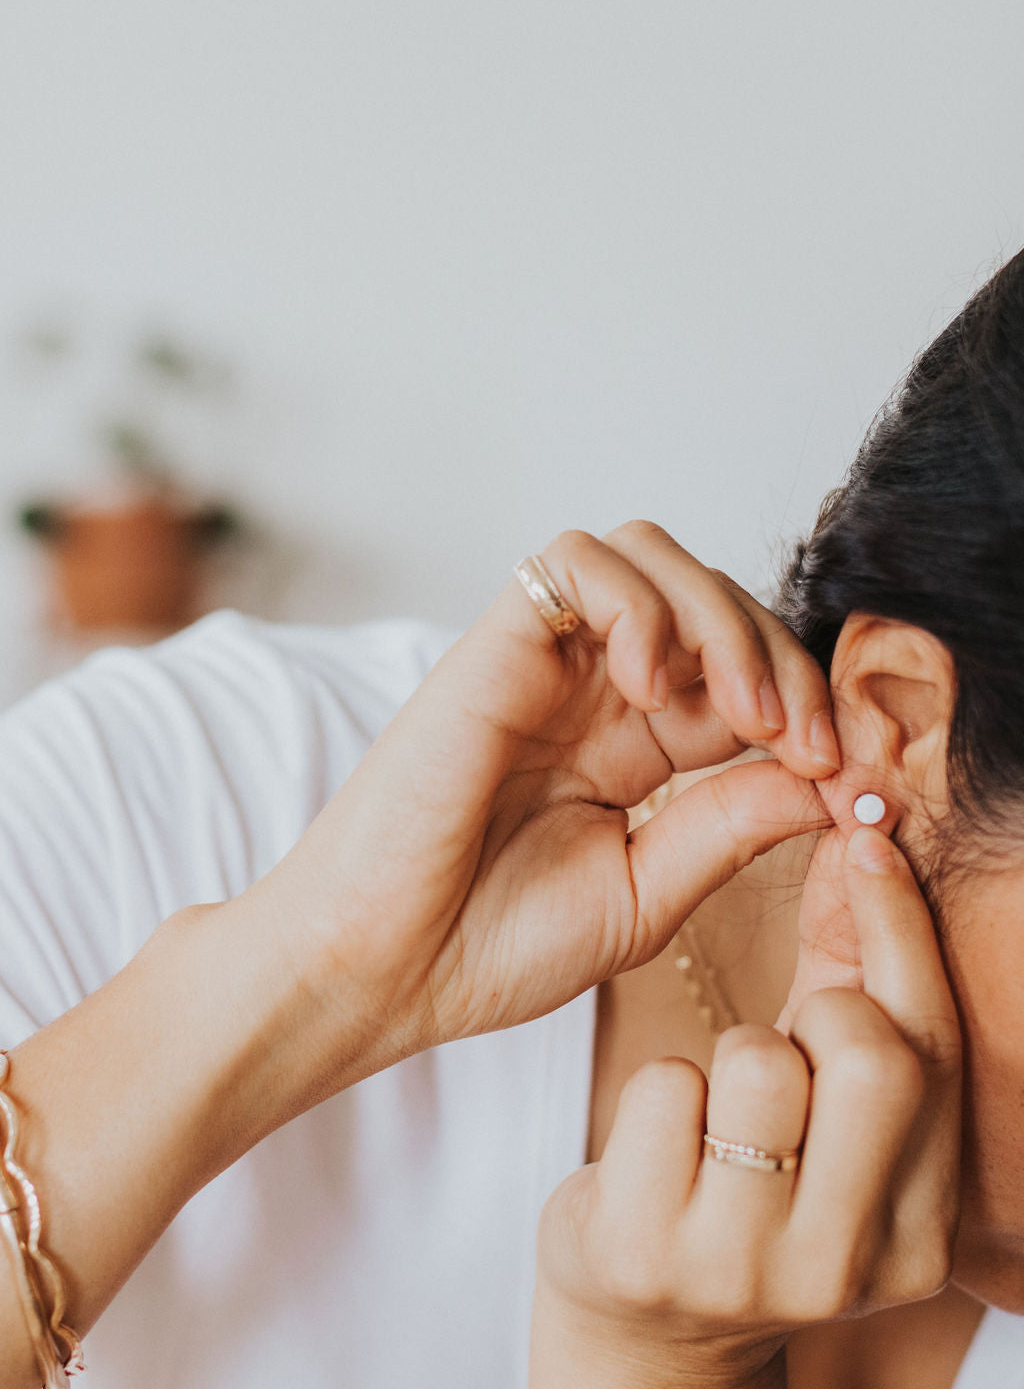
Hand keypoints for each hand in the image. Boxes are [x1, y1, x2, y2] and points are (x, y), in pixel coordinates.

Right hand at [255, 521, 835, 1069]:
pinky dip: (636, 603)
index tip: (840, 770)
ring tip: (736, 707)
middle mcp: (592, 691)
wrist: (379, 971)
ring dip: (718, 616)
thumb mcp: (646, 891)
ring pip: (651, 556)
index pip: (742, 674)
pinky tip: (648, 683)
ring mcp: (544, 663)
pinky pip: (578, 564)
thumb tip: (828, 777)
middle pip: (711, 601)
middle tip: (801, 737)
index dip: (806, 702)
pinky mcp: (494, 644)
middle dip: (780, 655)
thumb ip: (730, 825)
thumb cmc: (489, 946)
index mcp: (632, 748)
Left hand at [528, 823, 961, 1387]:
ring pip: (759, 1064)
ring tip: (717, 1107)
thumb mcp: (815, 1102)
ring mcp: (744, 1270)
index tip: (864, 837)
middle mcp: (847, 1263)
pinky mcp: (644, 1254)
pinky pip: (663, 1088)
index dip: (901, 926)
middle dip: (820, 1014)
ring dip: (727, 1059)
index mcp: (920, 1227)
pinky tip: (655, 1144)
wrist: (640, 1322)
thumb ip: (848, 979)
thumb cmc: (741, 1180)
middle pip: (871, 1056)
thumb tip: (863, 836)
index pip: (935, 1048)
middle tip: (787, 1042)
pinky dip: (657, 1089)